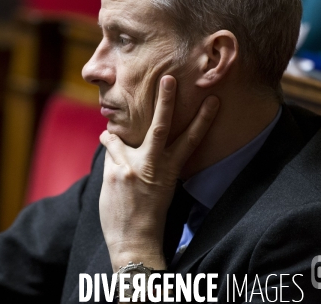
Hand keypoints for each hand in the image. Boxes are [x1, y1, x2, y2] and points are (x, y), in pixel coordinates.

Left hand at [99, 75, 218, 269]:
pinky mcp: (114, 172)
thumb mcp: (159, 189)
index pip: (191, 141)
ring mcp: (133, 167)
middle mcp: (153, 166)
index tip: (213, 100)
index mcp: (170, 170)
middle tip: (167, 78)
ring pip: (118, 137)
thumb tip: (132, 141)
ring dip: (113, 138)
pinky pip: (107, 152)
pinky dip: (107, 156)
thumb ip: (151, 163)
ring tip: (112, 145)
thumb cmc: (148, 216)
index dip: (203, 120)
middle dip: (165, 100)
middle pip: (160, 126)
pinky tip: (111, 172)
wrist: (134, 242)